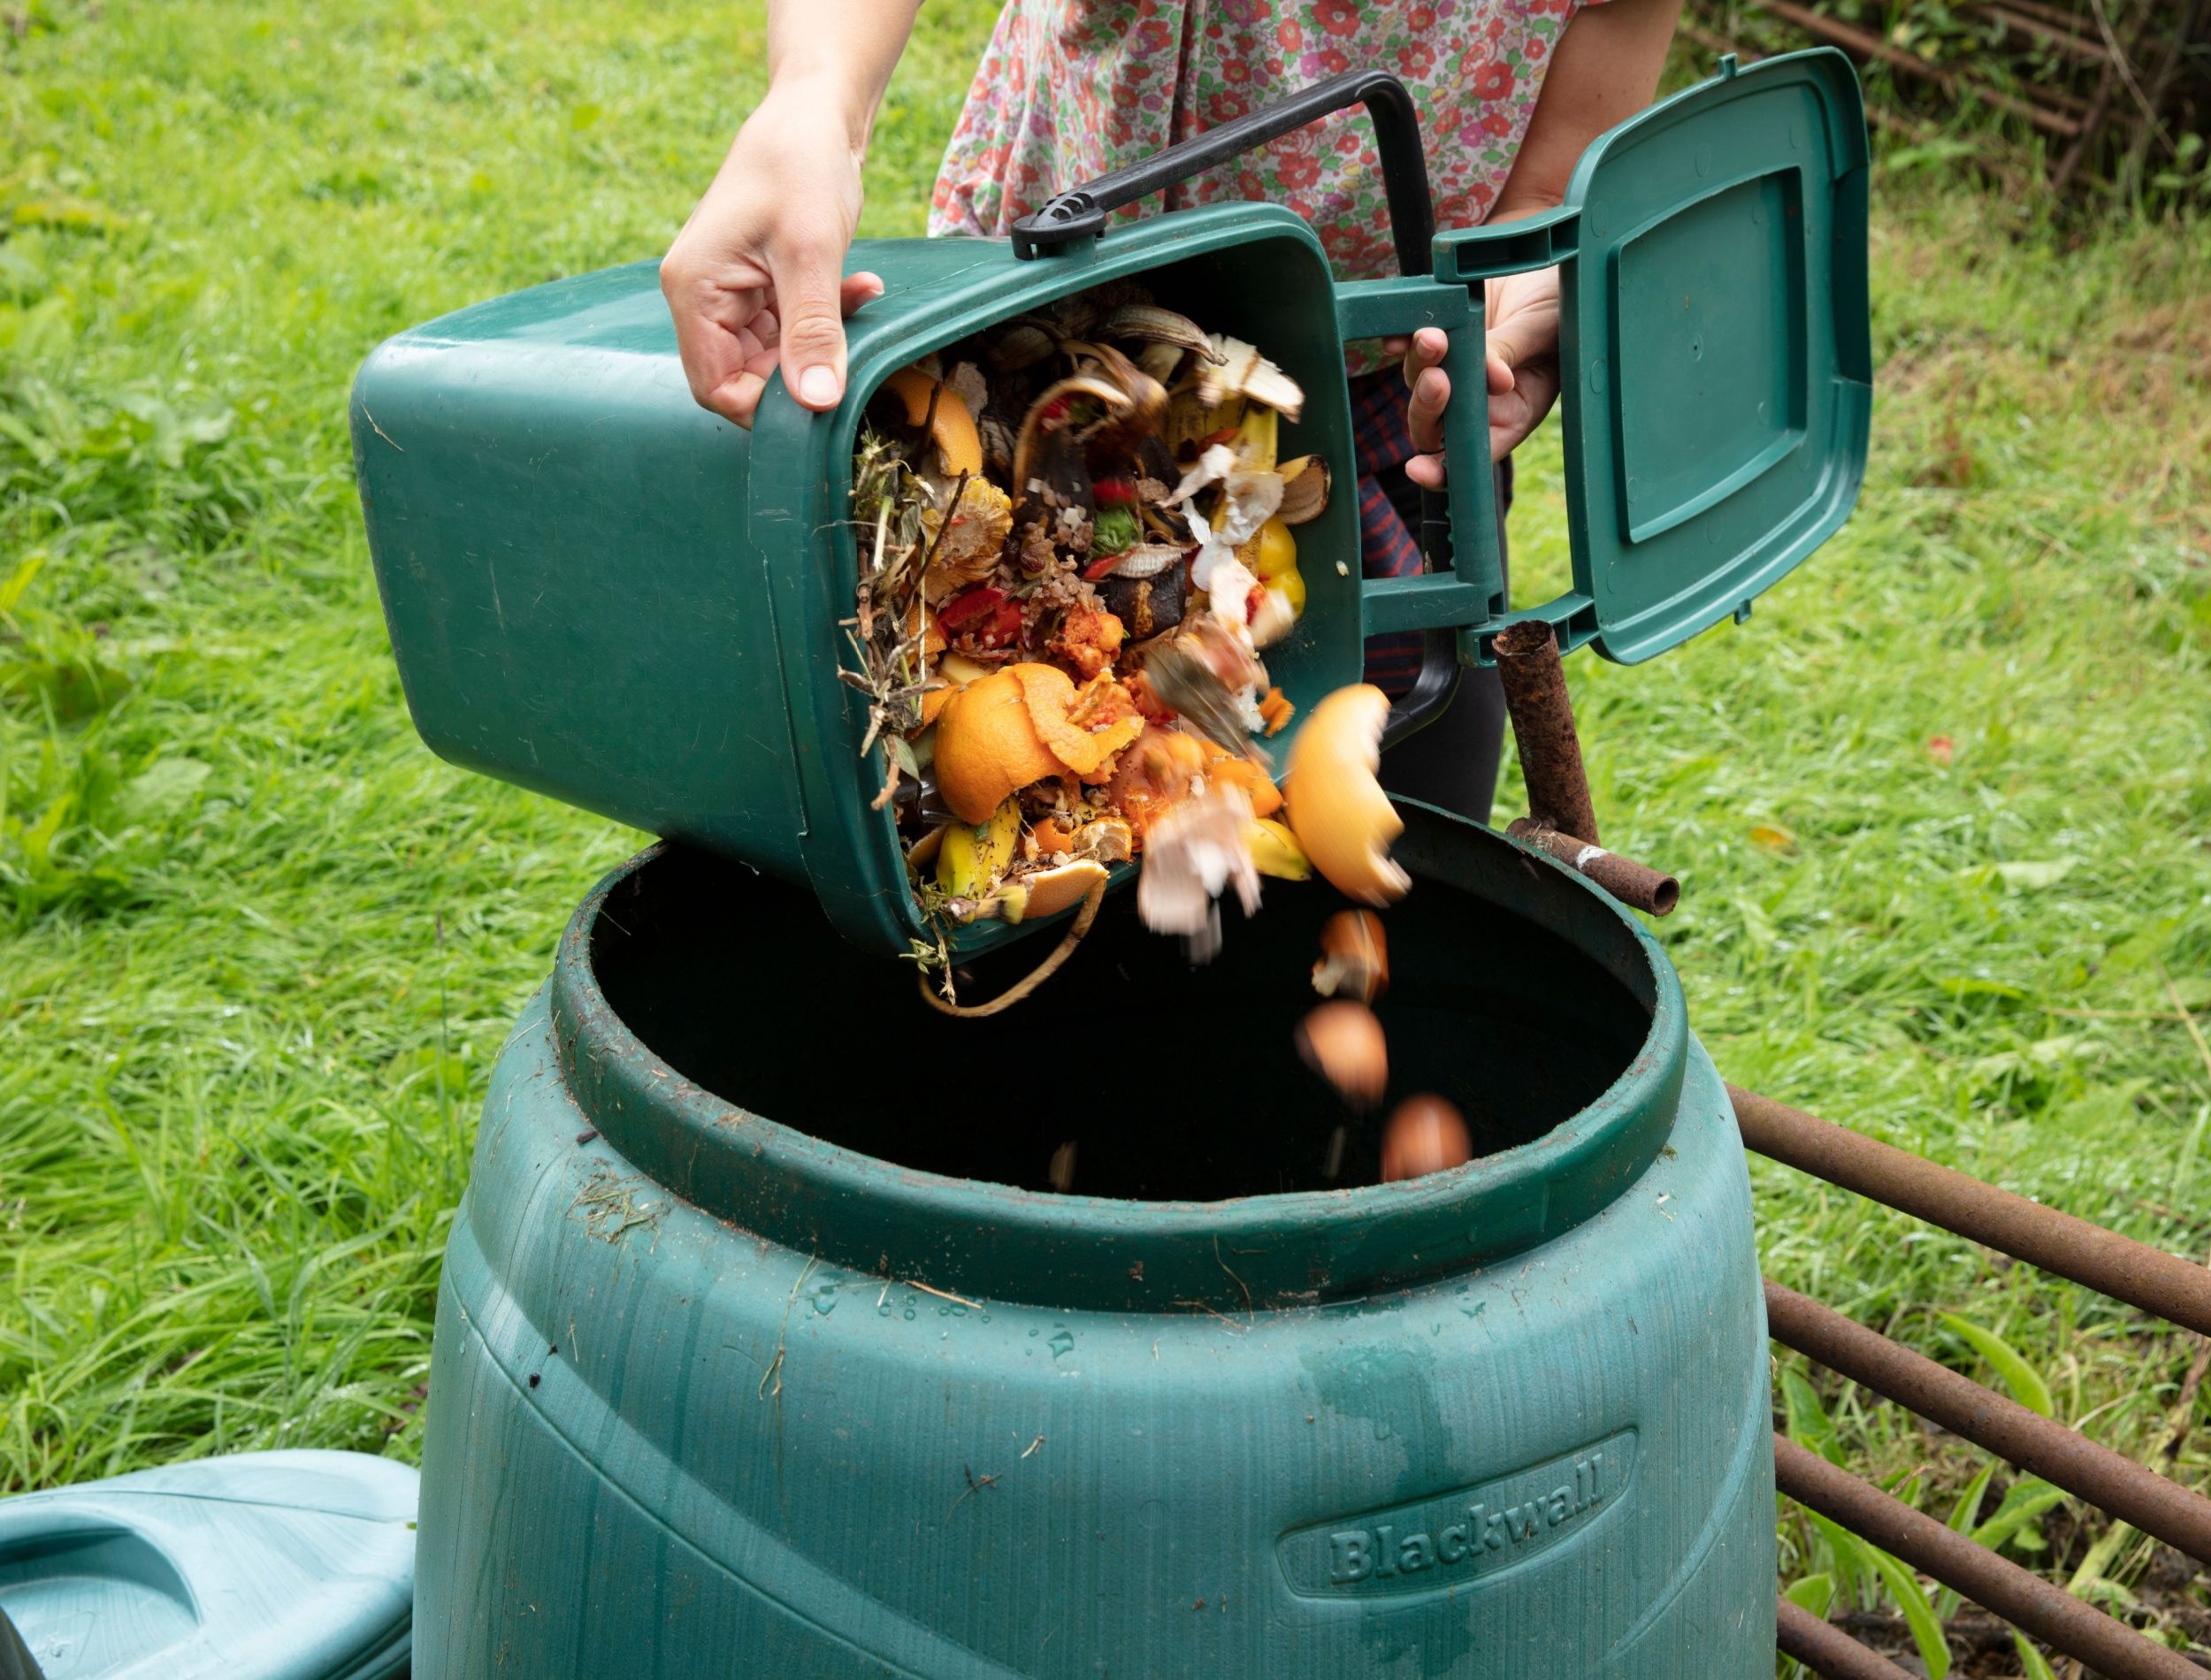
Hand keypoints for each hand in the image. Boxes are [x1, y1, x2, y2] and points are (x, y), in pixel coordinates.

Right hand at [660, 82, 886, 427]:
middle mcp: (702, 296)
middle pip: (745, 376)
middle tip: (852, 353)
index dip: (764, 407)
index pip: (714, 387)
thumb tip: (817, 402)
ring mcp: (733, 292)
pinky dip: (830, 317)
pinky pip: (793, 326)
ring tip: (859, 297)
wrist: (814, 113)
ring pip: (776, 355)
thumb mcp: (811, 253)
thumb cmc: (800, 166)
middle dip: (802, 372)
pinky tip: (863, 287)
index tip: (819, 400)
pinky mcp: (763, 285)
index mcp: (694, 290)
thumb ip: (812, 330)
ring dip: (823, 341)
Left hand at [1383, 265, 1562, 484]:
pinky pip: (1406, 346)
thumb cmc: (1561, 304)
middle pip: (1435, 424)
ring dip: (1419, 365)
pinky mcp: (1438, 334)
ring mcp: (1454, 367)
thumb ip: (1513, 352)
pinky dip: (1400, 342)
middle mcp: (1477, 398)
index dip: (1442, 470)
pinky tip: (1399, 335)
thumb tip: (1491, 377)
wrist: (1544, 262)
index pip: (1471, 454)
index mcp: (1512, 413)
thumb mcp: (1545, 331)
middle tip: (1439, 379)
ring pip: (1417, 382)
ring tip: (1433, 336)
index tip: (1419, 468)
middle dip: (1429, 407)